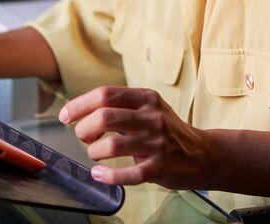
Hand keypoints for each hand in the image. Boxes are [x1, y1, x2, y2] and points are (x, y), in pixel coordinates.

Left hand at [59, 86, 213, 188]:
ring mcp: (157, 143)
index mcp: (146, 98)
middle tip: (83, 137)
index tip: (66, 116)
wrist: (203, 154)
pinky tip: (100, 174)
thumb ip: (121, 106)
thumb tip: (81, 111)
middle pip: (104, 117)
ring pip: (111, 145)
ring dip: (94, 152)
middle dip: (84, 129)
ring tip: (95, 154)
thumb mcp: (150, 108)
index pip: (104, 94)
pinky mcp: (159, 167)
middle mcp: (152, 117)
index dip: (79, 105)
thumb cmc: (168, 131)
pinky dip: (107, 176)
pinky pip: (127, 174)